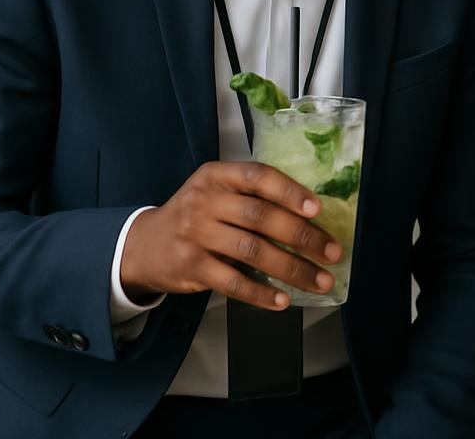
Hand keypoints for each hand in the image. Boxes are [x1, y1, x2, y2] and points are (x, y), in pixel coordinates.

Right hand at [120, 161, 341, 310]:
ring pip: (253, 252)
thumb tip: (310, 213)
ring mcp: (196, 235)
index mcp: (217, 175)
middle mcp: (205, 201)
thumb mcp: (217, 190)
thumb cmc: (196, 214)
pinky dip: (261, 293)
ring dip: (292, 269)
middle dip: (303, 236)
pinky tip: (283, 300)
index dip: (290, 192)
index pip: (258, 177)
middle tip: (332, 252)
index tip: (318, 209)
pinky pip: (233, 282)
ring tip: (320, 281)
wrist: (142, 245)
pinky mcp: (191, 268)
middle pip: (261, 217)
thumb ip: (252, 195)